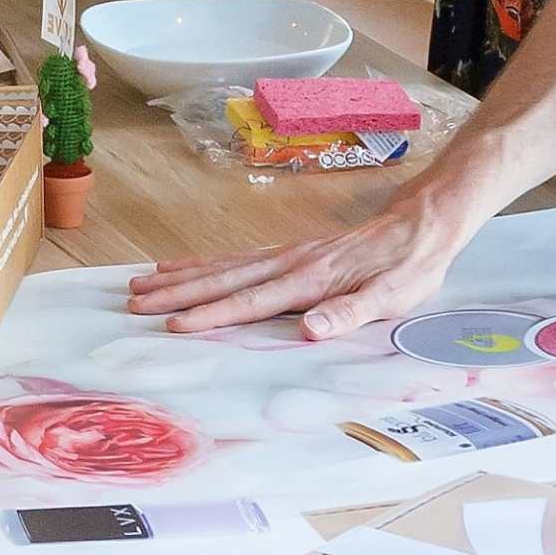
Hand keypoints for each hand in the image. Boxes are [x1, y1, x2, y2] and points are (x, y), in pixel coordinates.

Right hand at [123, 179, 477, 342]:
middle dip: (176, 293)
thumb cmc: (410, 266)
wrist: (421, 224)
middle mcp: (289, 264)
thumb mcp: (394, 296)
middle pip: (223, 280)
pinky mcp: (288, 253)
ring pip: (221, 267)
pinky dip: (201, 264)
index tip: (175, 325)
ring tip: (138, 286)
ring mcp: (285, 255)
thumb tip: (310, 330)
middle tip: (133, 304)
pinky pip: (234, 259)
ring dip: (179, 277)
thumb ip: (351, 313)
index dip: (213, 315)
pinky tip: (180, 268)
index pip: (252, 301)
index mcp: (311, 280)